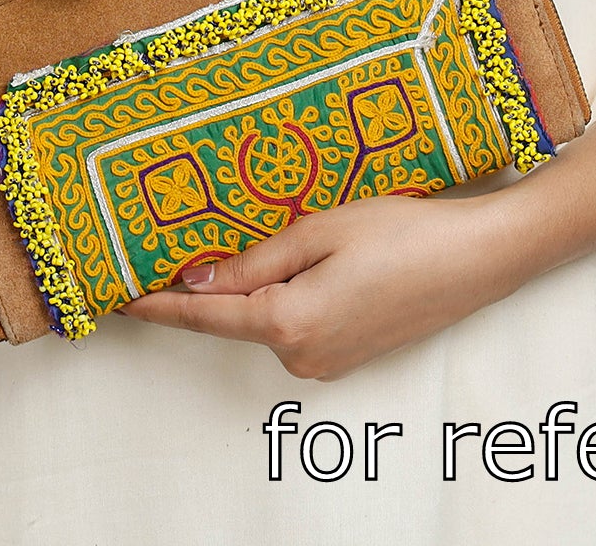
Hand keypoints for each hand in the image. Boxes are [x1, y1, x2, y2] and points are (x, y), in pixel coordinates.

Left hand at [116, 189, 520, 381]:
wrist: (476, 260)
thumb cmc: (402, 234)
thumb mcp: (320, 232)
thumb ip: (256, 261)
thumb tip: (200, 278)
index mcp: (288, 323)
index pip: (206, 316)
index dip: (161, 305)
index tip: (120, 299)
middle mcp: (301, 356)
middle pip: (237, 316)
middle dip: (213, 284)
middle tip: (183, 243)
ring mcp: (326, 363)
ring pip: (268, 319)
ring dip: (257, 287)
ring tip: (268, 239)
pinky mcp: (346, 357)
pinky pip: (296, 325)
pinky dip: (285, 298)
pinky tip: (306, 264)